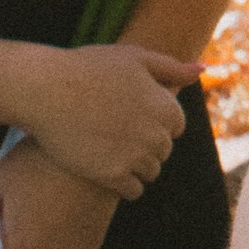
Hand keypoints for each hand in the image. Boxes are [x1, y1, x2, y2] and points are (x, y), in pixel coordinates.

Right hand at [12, 42, 194, 193]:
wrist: (46, 89)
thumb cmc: (88, 68)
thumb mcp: (134, 58)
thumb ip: (171, 67)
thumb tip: (203, 70)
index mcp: (167, 107)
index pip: (175, 127)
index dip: (154, 122)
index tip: (131, 117)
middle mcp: (157, 134)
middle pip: (163, 151)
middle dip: (146, 145)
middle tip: (115, 134)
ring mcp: (135, 156)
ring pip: (150, 172)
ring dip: (136, 166)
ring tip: (110, 151)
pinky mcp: (112, 175)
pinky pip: (133, 191)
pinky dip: (124, 185)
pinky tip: (107, 171)